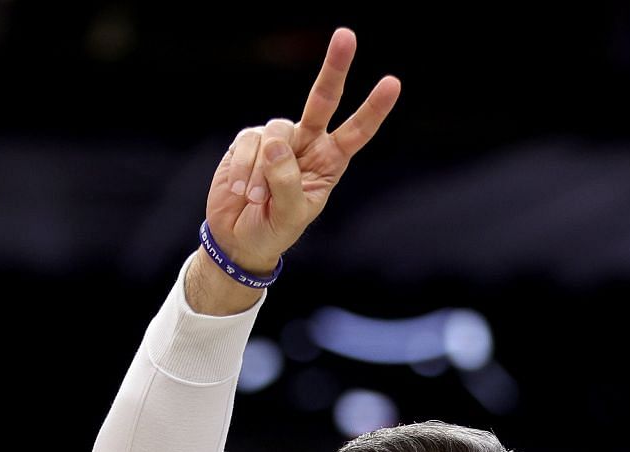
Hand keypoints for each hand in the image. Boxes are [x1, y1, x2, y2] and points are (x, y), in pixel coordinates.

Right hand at [204, 27, 400, 274]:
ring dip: (261, 171)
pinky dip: (243, 169)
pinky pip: (249, 143)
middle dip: (334, 68)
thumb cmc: (273, 228)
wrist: (237, 237)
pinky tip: (239, 190)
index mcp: (329, 161)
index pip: (357, 131)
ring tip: (254, 198)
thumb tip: (275, 142)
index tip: (392, 83)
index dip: (373, 108)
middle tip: (346, 35)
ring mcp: (278, 138)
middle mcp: (307, 142)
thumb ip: (287, 181)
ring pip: (275, 132)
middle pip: (323, 99)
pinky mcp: (249, 141)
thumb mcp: (289, 216)